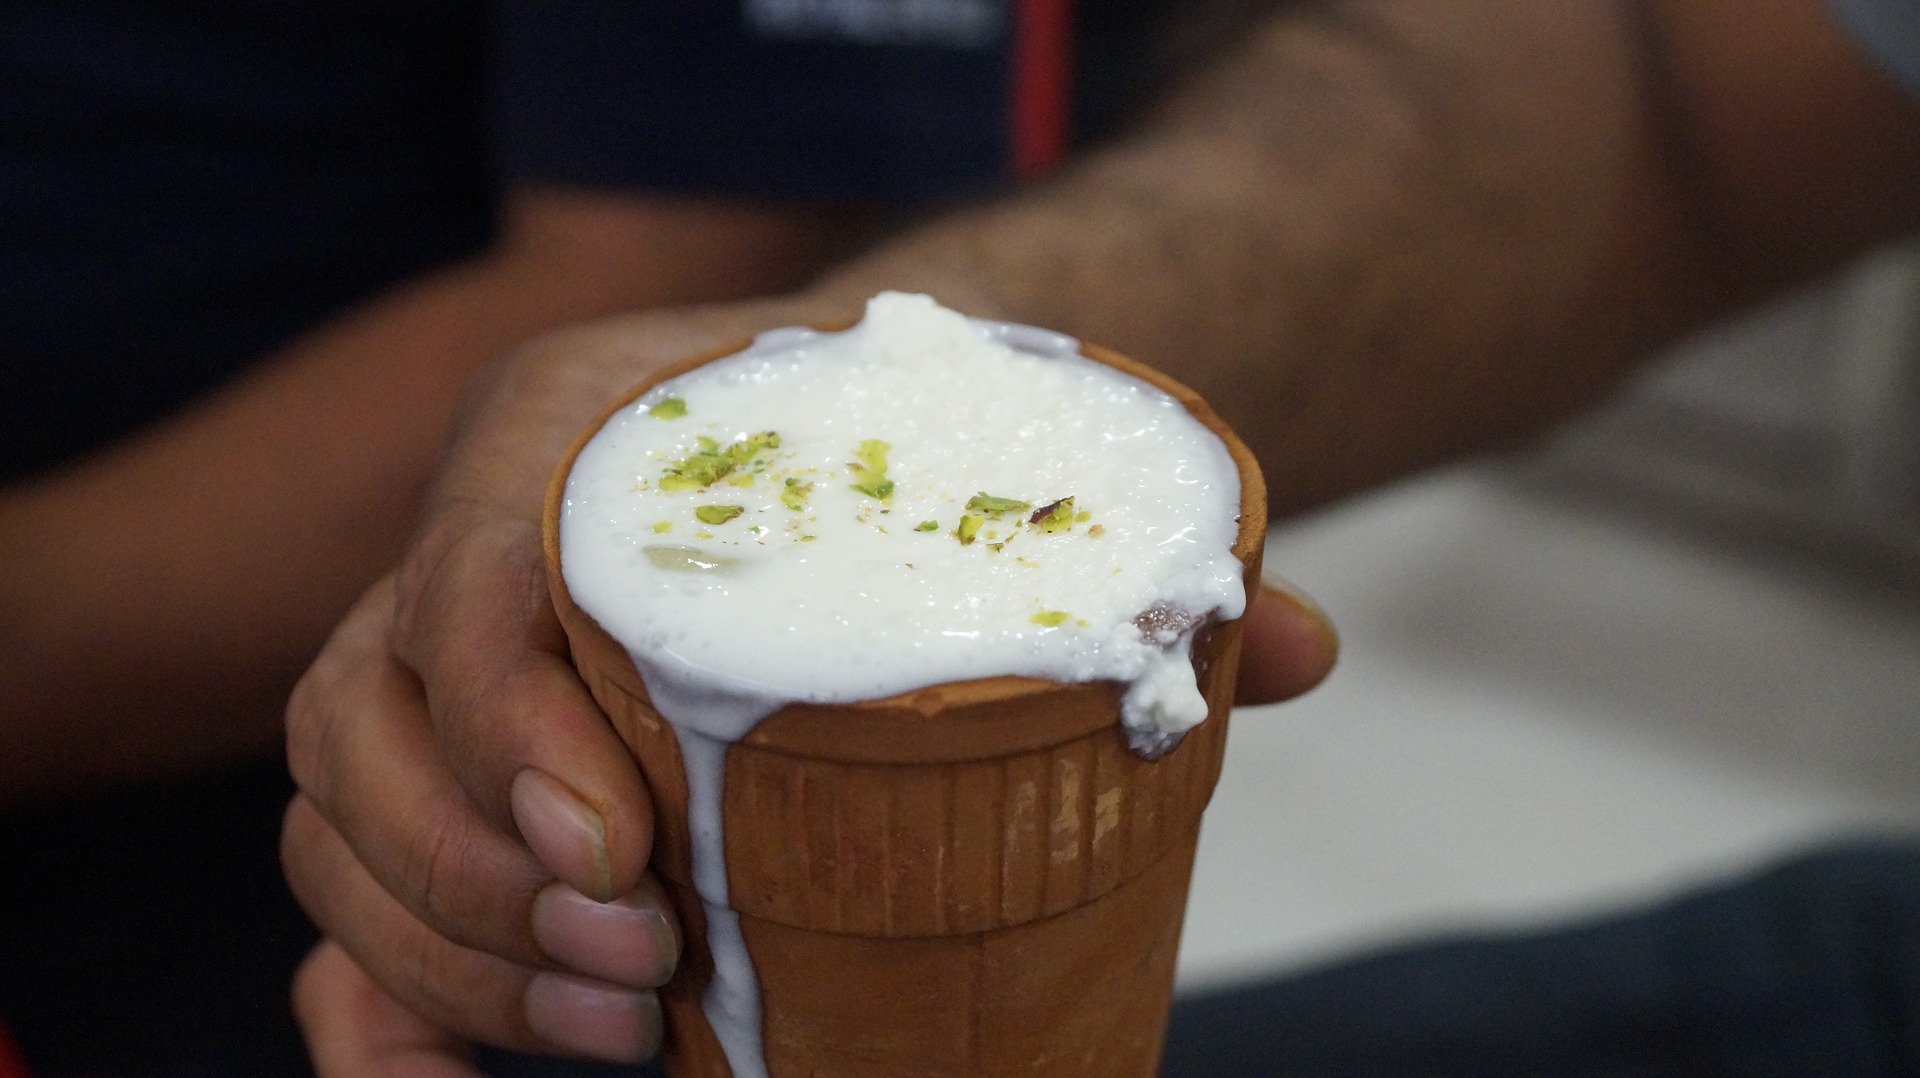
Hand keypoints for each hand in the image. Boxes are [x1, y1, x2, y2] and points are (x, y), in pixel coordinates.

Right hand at [281, 298, 1339, 1075]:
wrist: (811, 433)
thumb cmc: (888, 454)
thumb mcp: (983, 460)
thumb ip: (1120, 560)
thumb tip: (1296, 651)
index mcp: (575, 433)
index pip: (468, 570)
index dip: (512, 716)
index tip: (619, 843)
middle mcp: (467, 539)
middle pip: (365, 717)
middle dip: (481, 873)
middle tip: (647, 970)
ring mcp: (429, 666)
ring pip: (337, 818)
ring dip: (450, 952)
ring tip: (620, 1026)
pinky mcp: (434, 774)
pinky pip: (334, 898)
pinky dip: (373, 1007)